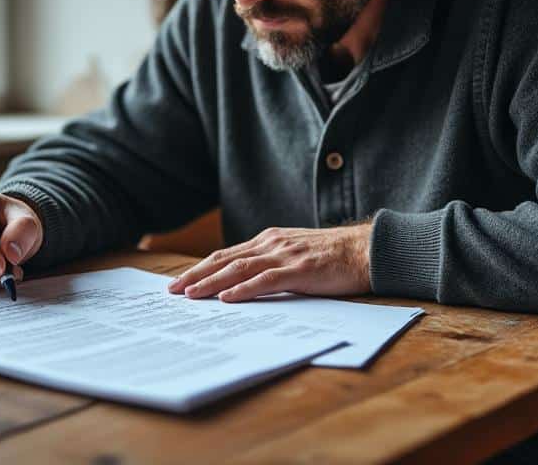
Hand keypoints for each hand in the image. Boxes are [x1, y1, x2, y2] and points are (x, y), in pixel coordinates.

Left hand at [167, 224, 371, 302]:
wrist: (365, 250)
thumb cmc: (332, 257)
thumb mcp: (294, 254)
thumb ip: (271, 264)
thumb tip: (243, 283)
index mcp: (269, 240)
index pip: (226, 255)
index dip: (201, 268)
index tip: (179, 282)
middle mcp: (271, 243)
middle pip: (224, 260)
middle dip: (196, 276)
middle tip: (172, 291)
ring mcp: (285, 255)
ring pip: (239, 269)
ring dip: (212, 283)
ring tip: (190, 296)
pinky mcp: (300, 269)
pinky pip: (266, 280)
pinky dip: (244, 289)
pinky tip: (228, 298)